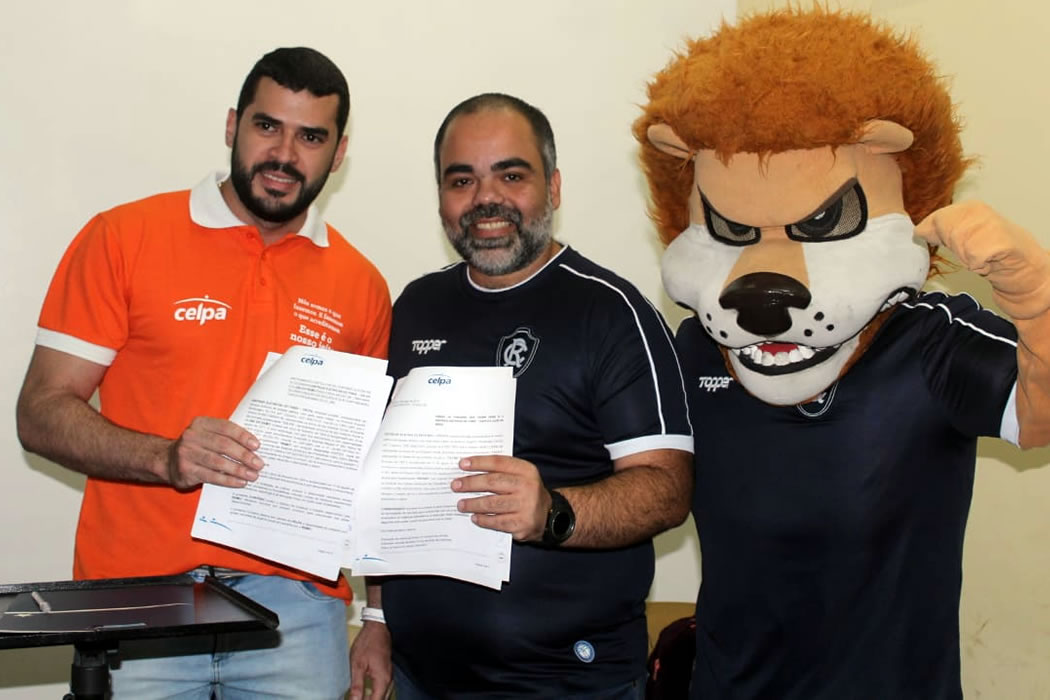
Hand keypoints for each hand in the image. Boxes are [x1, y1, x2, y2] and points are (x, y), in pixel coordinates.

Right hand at [165, 417, 262, 488]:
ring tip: (253, 475)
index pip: (226, 428)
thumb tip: (254, 448)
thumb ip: (226, 437)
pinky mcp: (186, 470)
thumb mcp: (208, 435)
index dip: (243, 436)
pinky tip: (240, 482)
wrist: (168, 460)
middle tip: (259, 464)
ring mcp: (186, 454)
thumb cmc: (198, 446)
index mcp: (201, 423)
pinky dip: (228, 480)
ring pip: (218, 462)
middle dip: (244, 456)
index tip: (257, 446)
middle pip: (223, 446)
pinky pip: (211, 476)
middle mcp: (191, 436)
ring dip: (238, 470)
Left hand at [349, 621, 391, 699]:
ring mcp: (389, 676)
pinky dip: (376, 694)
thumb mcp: (357, 664)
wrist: (377, 628)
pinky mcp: (387, 672)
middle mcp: (388, 680)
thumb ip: (357, 685)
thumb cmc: (368, 643)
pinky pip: (383, 689)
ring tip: (361, 698)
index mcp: (382, 680)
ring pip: (384, 695)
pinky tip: (367, 694)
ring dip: (374, 699)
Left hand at [452, 456, 550, 541]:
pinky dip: (483, 519)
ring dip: (473, 504)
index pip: (499, 462)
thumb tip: (470, 471)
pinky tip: (474, 517)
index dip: (479, 462)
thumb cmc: (527, 493)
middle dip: (471, 483)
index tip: (462, 464)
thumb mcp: (521, 477)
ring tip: (461, 504)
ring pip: (493, 503)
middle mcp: (528, 486)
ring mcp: (526, 506)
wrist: (549, 516)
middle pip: (493, 482)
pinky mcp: (522, 524)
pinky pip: (497, 522)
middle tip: (455, 485)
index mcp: (526, 470)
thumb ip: (501, 472)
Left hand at [916, 201, 1049, 317]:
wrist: (1025, 267)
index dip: (939, 237)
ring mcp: (990, 223)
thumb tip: (917, 231)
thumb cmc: (991, 252)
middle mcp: (979, 210)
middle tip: (974, 252)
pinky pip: (973, 259)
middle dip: (956, 249)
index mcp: (968, 207)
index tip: (957, 244)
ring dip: (969, 259)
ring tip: (983, 256)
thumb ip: (942, 231)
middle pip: (946, 233)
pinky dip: (979, 266)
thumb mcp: (963, 237)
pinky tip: (991, 262)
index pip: (937, 219)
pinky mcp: (1000, 240)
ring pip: (959, 246)